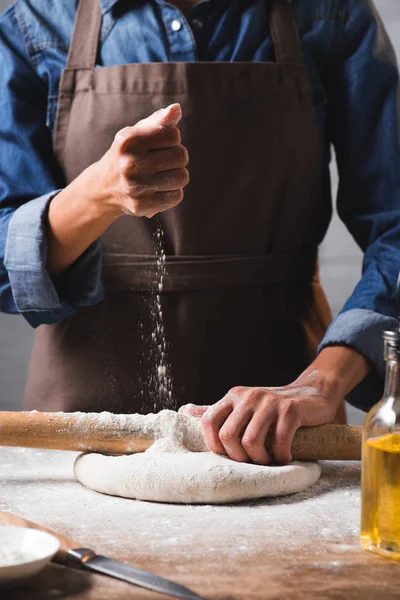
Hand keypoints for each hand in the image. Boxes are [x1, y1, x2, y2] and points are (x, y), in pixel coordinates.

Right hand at [93, 103, 188, 218]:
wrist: (103, 188)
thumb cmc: (127, 155)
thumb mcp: (137, 133)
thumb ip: (159, 120)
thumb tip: (176, 109)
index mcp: (128, 140)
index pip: (173, 135)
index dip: (172, 139)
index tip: (160, 144)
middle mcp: (129, 164)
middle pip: (181, 156)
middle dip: (177, 157)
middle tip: (163, 161)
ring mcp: (135, 187)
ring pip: (182, 177)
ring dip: (177, 175)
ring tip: (162, 175)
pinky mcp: (142, 206)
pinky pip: (177, 196)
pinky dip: (173, 192)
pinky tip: (159, 189)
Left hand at [180, 347, 370, 464]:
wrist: (311, 394)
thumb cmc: (272, 408)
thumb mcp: (242, 406)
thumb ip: (216, 410)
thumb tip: (184, 412)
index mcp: (233, 396)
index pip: (208, 421)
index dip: (214, 445)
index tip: (230, 455)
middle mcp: (248, 396)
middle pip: (227, 436)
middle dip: (239, 457)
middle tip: (252, 461)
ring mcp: (269, 402)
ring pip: (251, 441)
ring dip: (260, 460)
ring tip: (269, 460)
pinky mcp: (290, 410)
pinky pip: (279, 441)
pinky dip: (282, 456)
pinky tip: (286, 456)